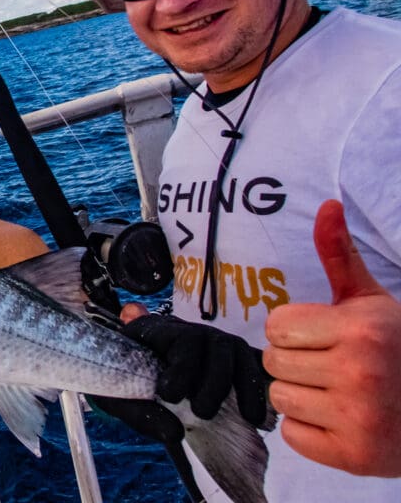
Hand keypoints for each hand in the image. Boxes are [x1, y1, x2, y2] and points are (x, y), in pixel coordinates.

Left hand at [121, 312, 268, 426]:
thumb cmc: (127, 382)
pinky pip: (254, 364)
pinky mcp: (235, 356)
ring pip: (236, 352)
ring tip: (245, 418)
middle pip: (212, 344)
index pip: (178, 338)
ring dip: (244, 387)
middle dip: (212, 382)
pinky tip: (260, 415)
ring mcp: (214, 341)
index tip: (169, 395)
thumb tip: (175, 433)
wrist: (139, 375)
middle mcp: (188, 330)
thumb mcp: (121, 397)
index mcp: (156, 330)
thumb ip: (140, 413)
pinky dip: (259, 387)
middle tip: (202, 412)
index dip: (181, 368)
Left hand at [264, 199, 400, 475]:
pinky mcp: (354, 456)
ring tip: (337, 392)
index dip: (295, 331)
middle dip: (296, 361)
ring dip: (301, 396)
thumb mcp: (371, 301)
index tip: (323, 336)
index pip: (276, 327)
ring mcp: (358, 418)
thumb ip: (339, 255)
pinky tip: (340, 420)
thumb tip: (326, 204)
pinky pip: (292, 435)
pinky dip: (310, 431)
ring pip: (279, 397)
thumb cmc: (398, 348)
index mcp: (361, 329)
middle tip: (331, 365)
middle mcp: (359, 372)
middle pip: (272, 361)